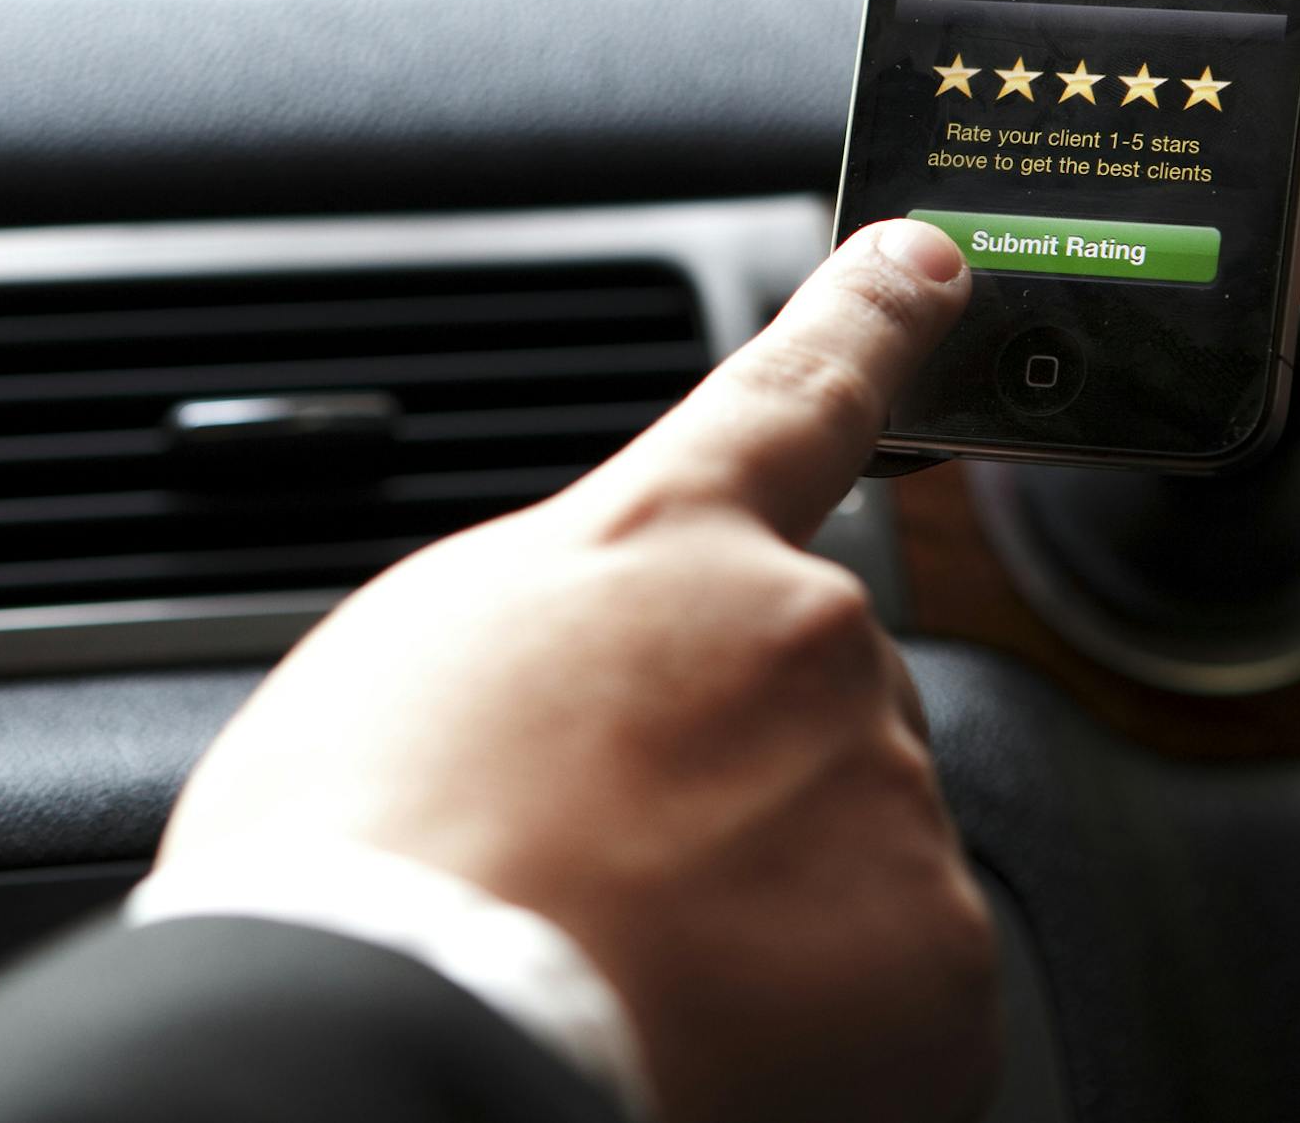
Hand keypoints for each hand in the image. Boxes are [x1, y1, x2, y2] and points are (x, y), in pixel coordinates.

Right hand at [155, 217, 995, 1122]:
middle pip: (815, 684)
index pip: (795, 389)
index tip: (934, 264)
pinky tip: (711, 1027)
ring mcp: (876, 782)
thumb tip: (613, 666)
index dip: (872, 319)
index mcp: (661, 545)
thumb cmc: (365, 860)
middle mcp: (797, 632)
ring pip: (852, 831)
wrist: (408, 1034)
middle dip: (746, 760)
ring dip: (774, 893)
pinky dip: (828, 1015)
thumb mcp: (420, 657)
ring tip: (636, 953)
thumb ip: (567, 618)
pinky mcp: (935, 945)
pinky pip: (900, 973)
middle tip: (619, 855)